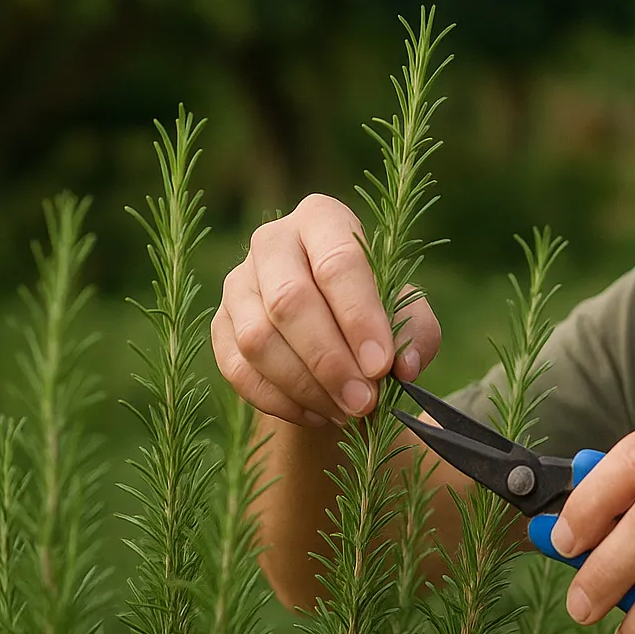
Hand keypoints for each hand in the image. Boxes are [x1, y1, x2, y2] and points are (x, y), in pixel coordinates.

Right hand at [211, 193, 441, 426]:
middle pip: (290, 300)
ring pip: (258, 339)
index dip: (359, 317)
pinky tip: (318, 414)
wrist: (332, 335)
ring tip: (346, 412)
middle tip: (364, 402)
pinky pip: (238, 370)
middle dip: (329, 360)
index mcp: (323, 219)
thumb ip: (415, 334)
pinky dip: (280, 401)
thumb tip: (404, 365)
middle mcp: (272, 242)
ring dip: (306, 386)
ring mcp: (237, 284)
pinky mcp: (219, 326)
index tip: (381, 366)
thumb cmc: (376, 315)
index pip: (338, 262)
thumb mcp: (410, 315)